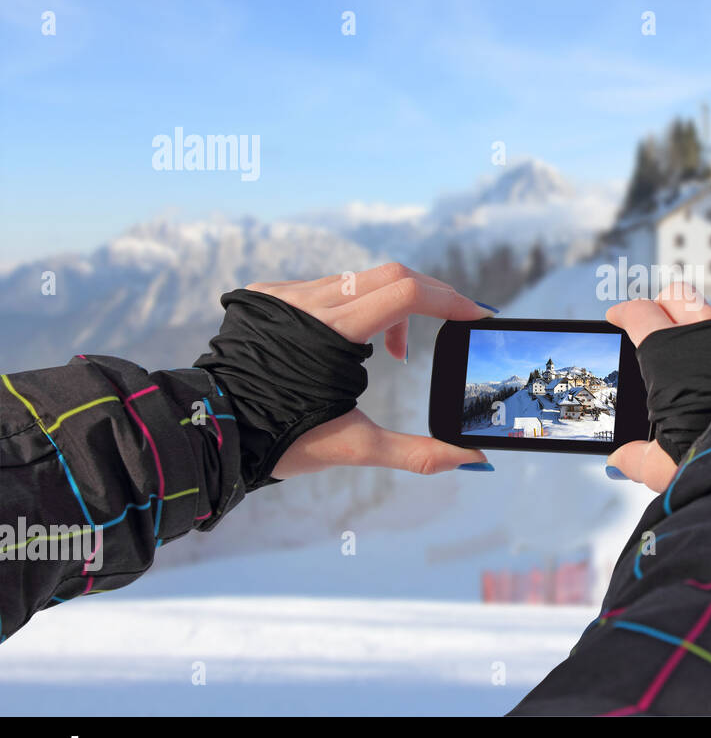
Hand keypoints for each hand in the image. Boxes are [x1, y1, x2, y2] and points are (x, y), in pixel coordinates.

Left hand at [241, 263, 494, 478]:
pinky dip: (356, 307)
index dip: (449, 299)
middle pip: (391, 275)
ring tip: (394, 352)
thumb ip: (417, 452)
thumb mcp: (354, 447)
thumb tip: (472, 462)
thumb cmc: (277, 440)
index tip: (477, 315)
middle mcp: (308, 301)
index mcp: (330, 331)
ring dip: (391, 306)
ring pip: (360, 280)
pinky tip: (352, 343)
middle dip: (430, 296)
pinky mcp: (268, 295)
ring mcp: (285, 294)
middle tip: (452, 322)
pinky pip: (328, 287)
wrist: (207, 430)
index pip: (405, 292)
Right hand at [604, 283, 710, 492]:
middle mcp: (703, 333)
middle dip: (663, 301)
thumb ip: (638, 458)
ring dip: (704, 321)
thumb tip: (620, 461)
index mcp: (668, 354)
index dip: (624, 313)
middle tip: (659, 317)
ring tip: (702, 344)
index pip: (639, 315)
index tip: (617, 316)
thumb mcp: (665, 465)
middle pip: (677, 295)